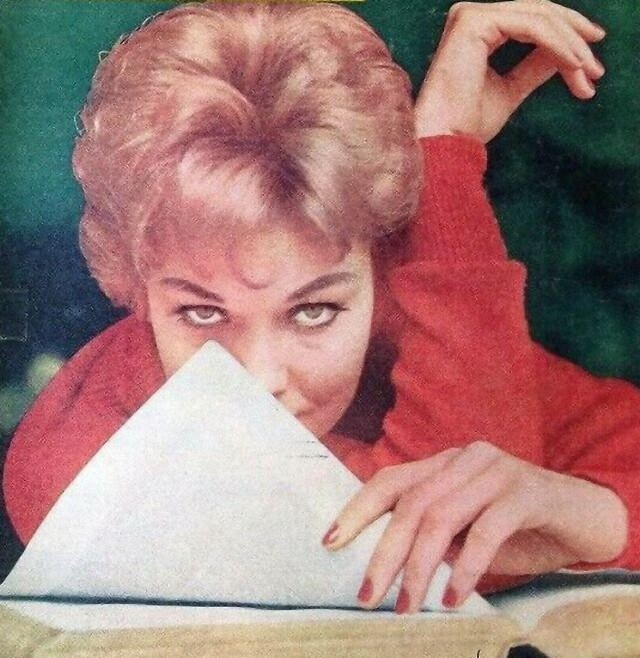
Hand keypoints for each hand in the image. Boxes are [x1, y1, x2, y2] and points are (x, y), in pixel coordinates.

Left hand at [322, 441, 627, 612]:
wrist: (583, 517)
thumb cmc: (516, 526)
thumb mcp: (467, 529)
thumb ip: (435, 534)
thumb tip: (386, 565)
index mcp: (444, 463)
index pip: (390, 480)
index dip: (357, 510)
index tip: (330, 542)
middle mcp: (464, 459)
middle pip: (410, 503)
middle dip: (385, 552)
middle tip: (368, 595)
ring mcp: (495, 470)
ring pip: (441, 516)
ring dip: (418, 567)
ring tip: (407, 607)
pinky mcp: (525, 491)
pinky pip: (485, 531)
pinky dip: (465, 568)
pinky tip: (453, 597)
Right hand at [414, 0, 606, 142]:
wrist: (445, 141)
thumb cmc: (467, 124)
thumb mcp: (511, 89)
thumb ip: (534, 67)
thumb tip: (565, 54)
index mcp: (476, 32)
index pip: (531, 22)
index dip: (566, 38)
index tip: (590, 63)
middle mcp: (470, 18)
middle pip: (539, 14)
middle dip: (574, 39)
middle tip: (596, 69)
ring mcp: (470, 17)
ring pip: (540, 18)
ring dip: (571, 45)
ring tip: (588, 72)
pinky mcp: (473, 22)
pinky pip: (531, 26)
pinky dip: (558, 44)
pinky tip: (573, 64)